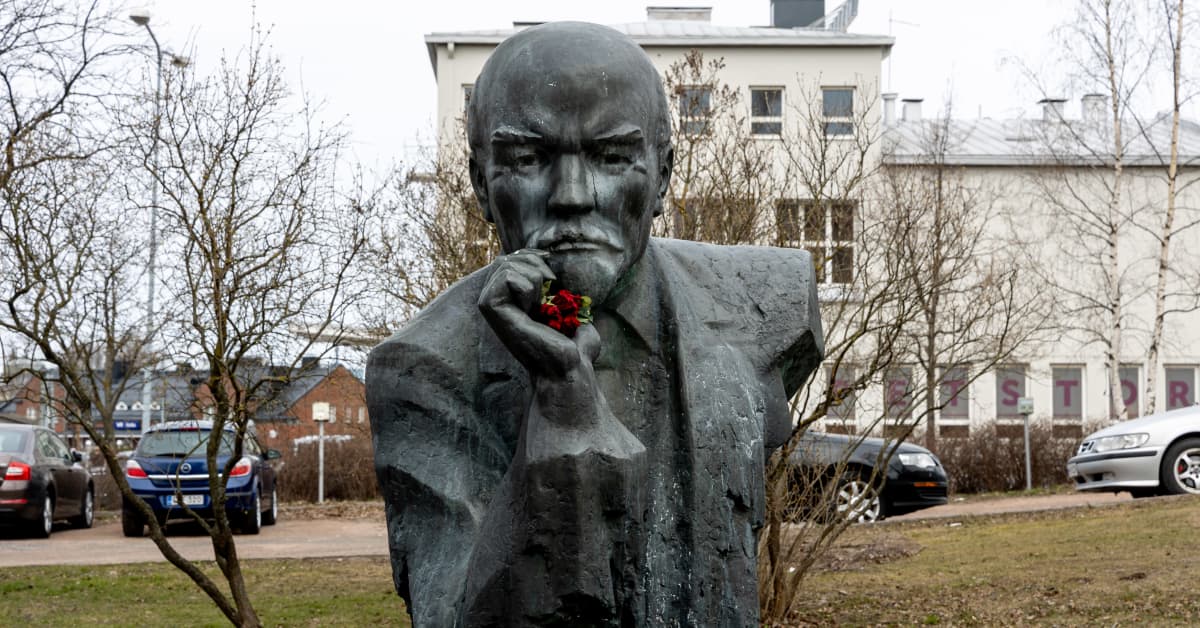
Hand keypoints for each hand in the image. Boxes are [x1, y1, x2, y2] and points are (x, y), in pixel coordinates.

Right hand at [478, 249, 597, 377]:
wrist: (569, 366)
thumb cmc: (573, 344)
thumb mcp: (567, 309)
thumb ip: (556, 289)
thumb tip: (560, 275)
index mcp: (509, 300)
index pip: (511, 257)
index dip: (534, 258)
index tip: (553, 281)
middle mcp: (495, 301)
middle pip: (507, 257)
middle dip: (536, 267)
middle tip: (548, 294)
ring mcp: (489, 304)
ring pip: (506, 263)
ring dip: (535, 279)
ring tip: (540, 305)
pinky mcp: (490, 307)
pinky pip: (508, 276)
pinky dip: (528, 287)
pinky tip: (532, 309)